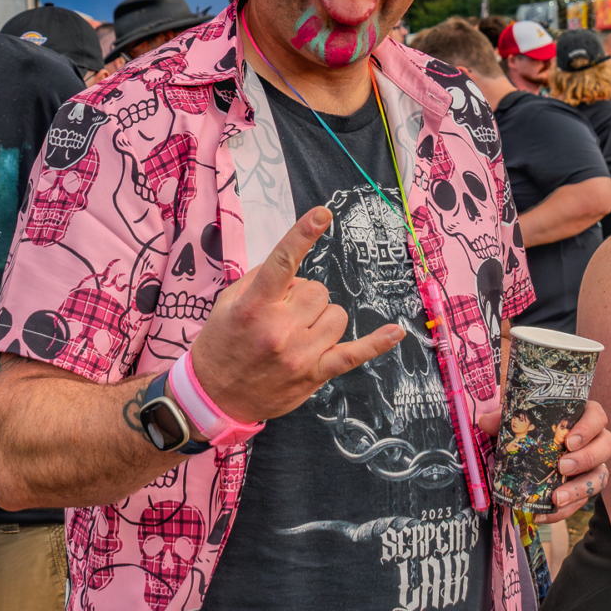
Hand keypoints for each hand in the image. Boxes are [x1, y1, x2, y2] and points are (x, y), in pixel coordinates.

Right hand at [187, 207, 404, 421]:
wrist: (215, 396)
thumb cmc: (222, 343)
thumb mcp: (228, 302)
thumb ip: (261, 277)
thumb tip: (295, 263)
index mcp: (254, 306)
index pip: (282, 262)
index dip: (303, 235)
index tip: (322, 214)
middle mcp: (278, 329)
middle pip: (318, 290)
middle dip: (304, 297)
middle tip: (282, 315)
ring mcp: (299, 354)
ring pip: (336, 315)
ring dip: (321, 318)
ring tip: (297, 333)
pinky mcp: (314, 374)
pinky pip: (353, 355)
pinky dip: (376, 344)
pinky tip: (396, 332)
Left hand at [477, 400, 610, 522]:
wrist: (528, 450)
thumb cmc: (530, 428)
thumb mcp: (518, 422)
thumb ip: (504, 419)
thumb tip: (485, 422)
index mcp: (583, 417)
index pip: (598, 417)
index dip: (588, 428)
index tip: (569, 441)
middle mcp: (595, 441)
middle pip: (606, 446)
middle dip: (587, 458)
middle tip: (562, 467)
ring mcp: (592, 466)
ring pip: (601, 477)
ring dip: (580, 489)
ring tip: (556, 498)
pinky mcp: (583, 488)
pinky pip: (581, 502)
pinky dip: (563, 511)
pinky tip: (542, 514)